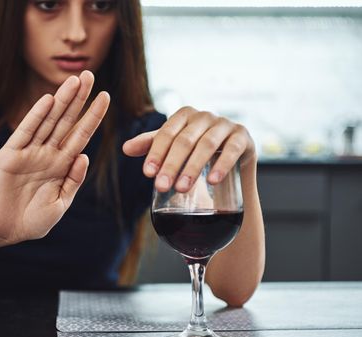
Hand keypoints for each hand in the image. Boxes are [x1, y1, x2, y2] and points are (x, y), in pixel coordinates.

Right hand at [0, 71, 109, 245]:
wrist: (4, 231)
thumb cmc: (33, 220)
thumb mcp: (60, 203)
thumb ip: (73, 180)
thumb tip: (84, 156)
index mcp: (62, 165)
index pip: (81, 134)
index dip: (93, 116)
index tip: (105, 96)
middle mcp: (47, 154)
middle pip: (66, 121)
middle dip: (78, 99)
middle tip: (89, 74)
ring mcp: (29, 153)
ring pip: (49, 121)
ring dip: (61, 101)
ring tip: (74, 80)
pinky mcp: (10, 156)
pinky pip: (25, 133)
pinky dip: (36, 117)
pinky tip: (48, 101)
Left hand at [122, 107, 255, 192]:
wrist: (230, 165)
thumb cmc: (196, 154)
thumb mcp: (172, 149)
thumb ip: (151, 145)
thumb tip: (125, 148)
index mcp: (184, 115)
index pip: (166, 133)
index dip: (156, 153)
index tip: (148, 174)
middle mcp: (205, 116)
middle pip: (185, 140)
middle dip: (171, 164)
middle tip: (162, 187)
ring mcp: (226, 124)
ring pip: (207, 145)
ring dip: (193, 167)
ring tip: (182, 188)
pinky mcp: (244, 137)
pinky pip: (233, 149)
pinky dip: (222, 165)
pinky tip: (212, 181)